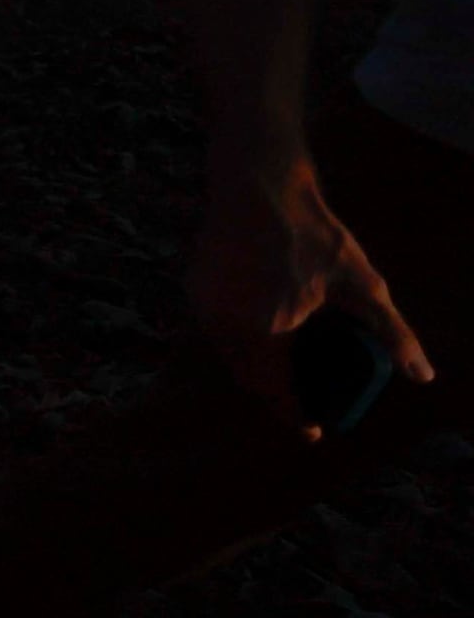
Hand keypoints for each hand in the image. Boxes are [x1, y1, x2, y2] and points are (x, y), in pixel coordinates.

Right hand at [188, 147, 434, 437]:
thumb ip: (393, 333)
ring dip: (254, 368)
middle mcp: (227, 324)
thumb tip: (423, 377)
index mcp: (267, 330)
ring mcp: (205, 306)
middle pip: (249, 379)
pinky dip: (236, 341)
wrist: (259, 186)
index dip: (295, 416)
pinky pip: (215, 330)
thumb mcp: (363, 283)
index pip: (275, 392)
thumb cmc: (314, 234)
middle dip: (275, 395)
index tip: (314, 431)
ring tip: (284, 369)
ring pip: (228, 356)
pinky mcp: (194, 289)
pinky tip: (259, 334)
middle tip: (303, 401)